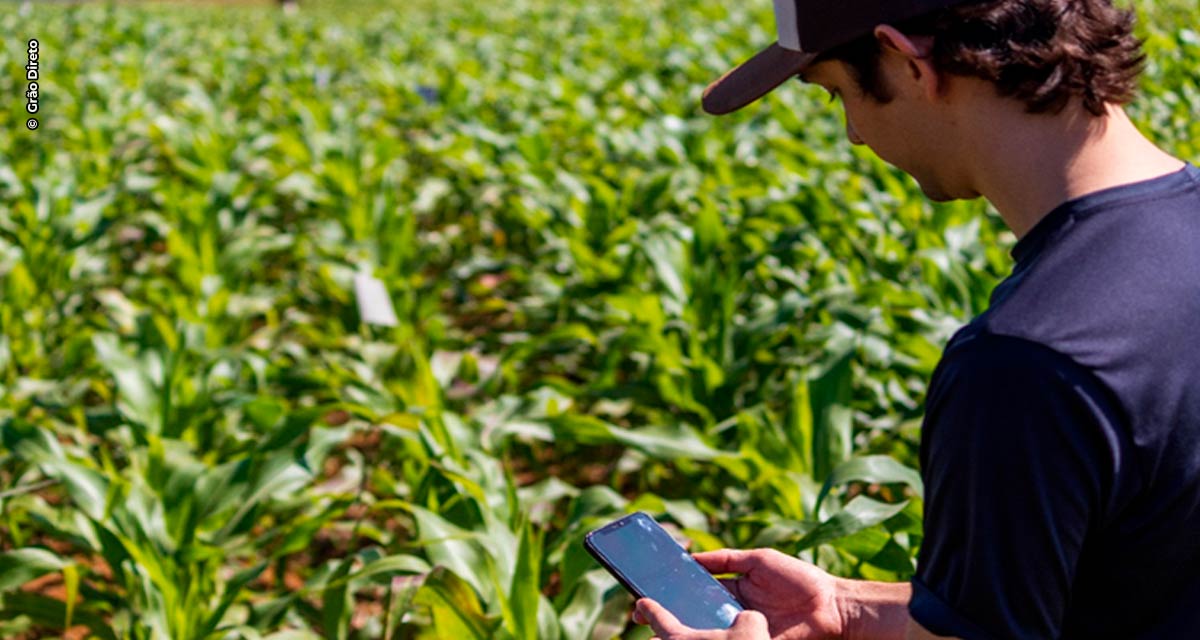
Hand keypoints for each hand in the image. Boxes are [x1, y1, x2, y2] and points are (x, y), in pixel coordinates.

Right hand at [635, 548, 843, 639]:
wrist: (832, 606)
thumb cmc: (800, 579)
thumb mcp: (759, 560)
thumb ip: (726, 559)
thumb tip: (692, 558)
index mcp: (734, 589)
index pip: (697, 590)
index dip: (674, 590)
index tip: (649, 587)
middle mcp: (733, 612)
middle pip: (695, 614)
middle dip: (669, 615)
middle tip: (641, 616)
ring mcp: (741, 632)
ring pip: (705, 634)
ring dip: (682, 633)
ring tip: (656, 634)